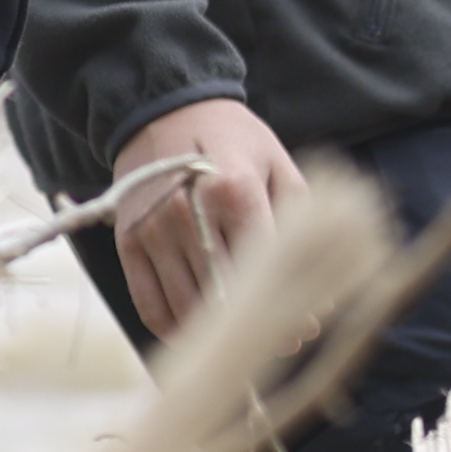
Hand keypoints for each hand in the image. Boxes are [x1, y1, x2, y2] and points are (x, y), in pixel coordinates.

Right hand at [114, 98, 304, 334]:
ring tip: (250, 342)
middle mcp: (190, 214)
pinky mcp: (127, 243)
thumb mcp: (276, 162)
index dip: (291, 301)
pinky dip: (176, 331)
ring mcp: (153, 231)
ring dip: (220, 335)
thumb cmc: (231, 139)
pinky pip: (151, 306)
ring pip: (189, 308)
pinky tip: (201, 336)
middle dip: (261, 326)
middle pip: (227, 293)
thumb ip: (300, 215)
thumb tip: (322, 274)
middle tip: (286, 342)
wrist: (161, 109)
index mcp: (235, 191)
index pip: (266, 264)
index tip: (310, 325)